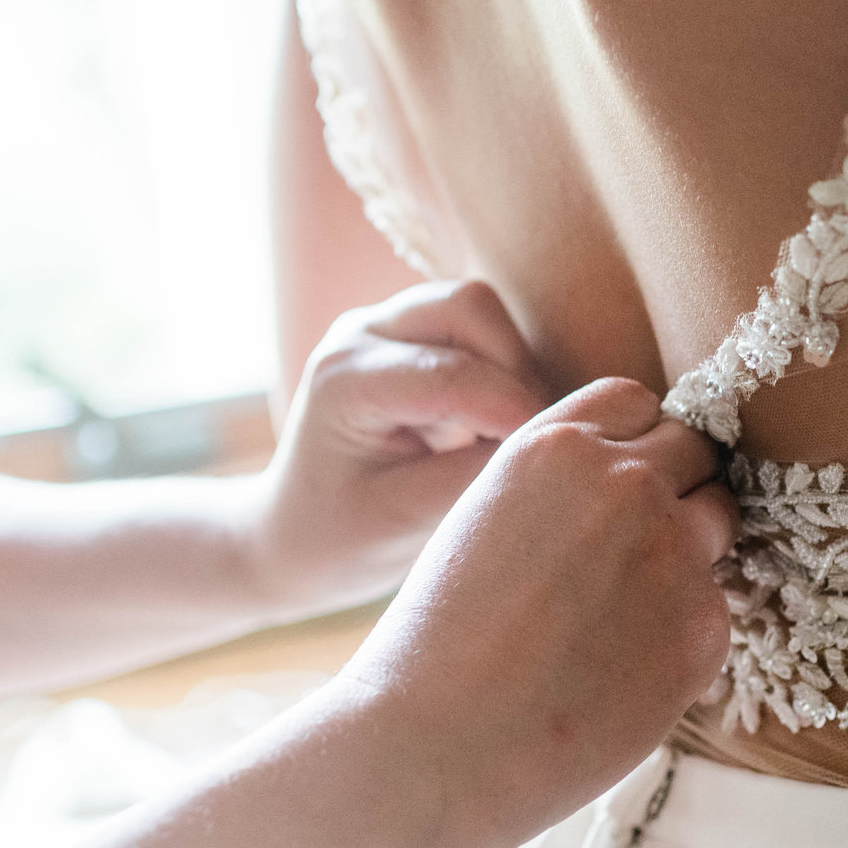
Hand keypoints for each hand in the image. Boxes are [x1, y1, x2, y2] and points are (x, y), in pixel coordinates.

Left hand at [243, 280, 552, 622]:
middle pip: (469, 307)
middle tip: (527, 440)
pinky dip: (501, 368)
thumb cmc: (339, 540)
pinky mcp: (408, 333)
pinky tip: (493, 425)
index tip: (555, 456)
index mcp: (345, 379)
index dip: (517, 412)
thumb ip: (475, 477)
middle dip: (516, 370)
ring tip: (507, 435)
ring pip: (477, 308)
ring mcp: (382, 325)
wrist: (293, 534)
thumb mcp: (406, 522)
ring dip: (511, 367)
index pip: (453, 375)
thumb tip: (549, 443)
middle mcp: (360, 333)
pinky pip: (475, 327)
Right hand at [338, 377, 740, 847]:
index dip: (632, 444)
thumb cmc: (439, 642)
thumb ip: (560, 486)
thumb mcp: (484, 518)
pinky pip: (715, 607)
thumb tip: (634, 480)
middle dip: (672, 488)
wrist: (436, 744)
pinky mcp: (704, 628)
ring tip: (621, 610)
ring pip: (719, 521)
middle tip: (628, 553)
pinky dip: (682, 631)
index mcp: (556, 445)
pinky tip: (619, 669)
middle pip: (694, 453)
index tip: (616, 485)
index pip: (638, 403)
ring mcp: (674, 553)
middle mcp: (626, 483)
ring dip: (688, 550)